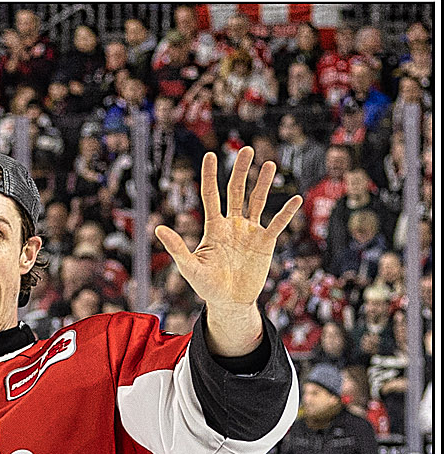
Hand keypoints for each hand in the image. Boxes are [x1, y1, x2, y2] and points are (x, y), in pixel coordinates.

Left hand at [155, 149, 302, 351]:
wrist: (229, 303)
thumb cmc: (207, 286)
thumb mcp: (190, 268)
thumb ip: (177, 247)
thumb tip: (158, 229)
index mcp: (214, 227)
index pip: (211, 195)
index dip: (210, 176)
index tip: (210, 155)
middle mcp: (233, 224)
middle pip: (236, 191)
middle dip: (241, 171)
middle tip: (246, 150)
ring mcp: (250, 232)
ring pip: (257, 201)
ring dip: (263, 184)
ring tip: (269, 164)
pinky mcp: (265, 243)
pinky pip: (276, 225)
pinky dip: (285, 213)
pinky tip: (295, 199)